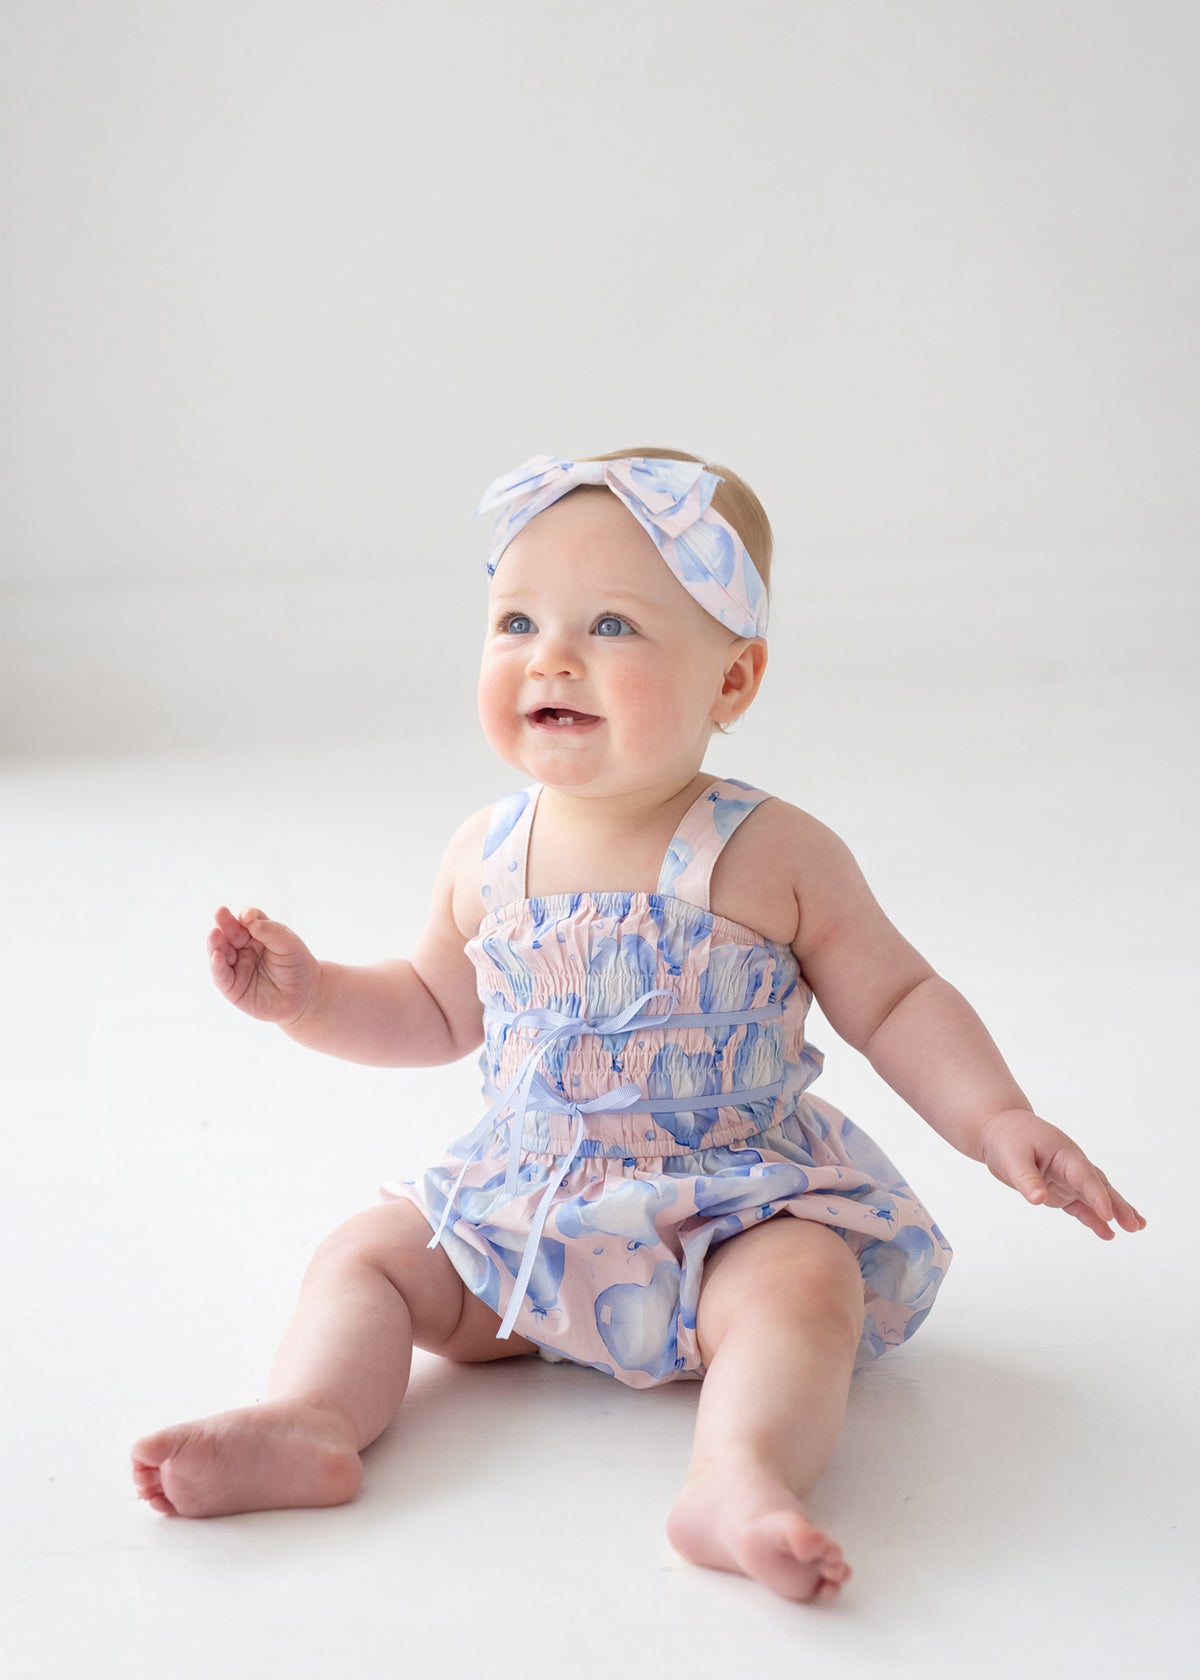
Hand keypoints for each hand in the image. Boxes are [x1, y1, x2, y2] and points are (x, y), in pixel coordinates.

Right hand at [207, 905, 320, 1026]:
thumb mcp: (288, 944)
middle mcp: (243, 949)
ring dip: (215, 943)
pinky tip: (217, 956)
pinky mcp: (232, 988)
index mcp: (257, 934)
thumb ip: (270, 930)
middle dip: (224, 924)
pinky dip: (216, 966)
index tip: (246, 916)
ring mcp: (236, 967)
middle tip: (220, 913)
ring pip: (220, 953)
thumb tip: (247, 917)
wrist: (305, 996)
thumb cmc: (297, 966)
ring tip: (214, 934)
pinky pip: (221, 976)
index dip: (245, 916)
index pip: (247, 920)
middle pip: (230, 933)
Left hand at [979, 1109, 1145, 1238]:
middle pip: (1099, 1186)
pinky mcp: (1060, 1189)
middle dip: (1118, 1205)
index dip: (1098, 1196)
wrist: (1001, 1128)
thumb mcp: (1013, 1158)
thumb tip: (1038, 1201)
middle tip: (1136, 1225)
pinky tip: (1107, 1232)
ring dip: (1115, 1211)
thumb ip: (1027, 1179)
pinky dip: (1093, 1218)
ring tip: (1136, 1227)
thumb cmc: (1008, 1138)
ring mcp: (1068, 1178)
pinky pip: (1080, 1205)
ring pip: (1095, 1196)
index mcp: (1064, 1153)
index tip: (1109, 1215)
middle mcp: (1072, 1166)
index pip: (1085, 1177)